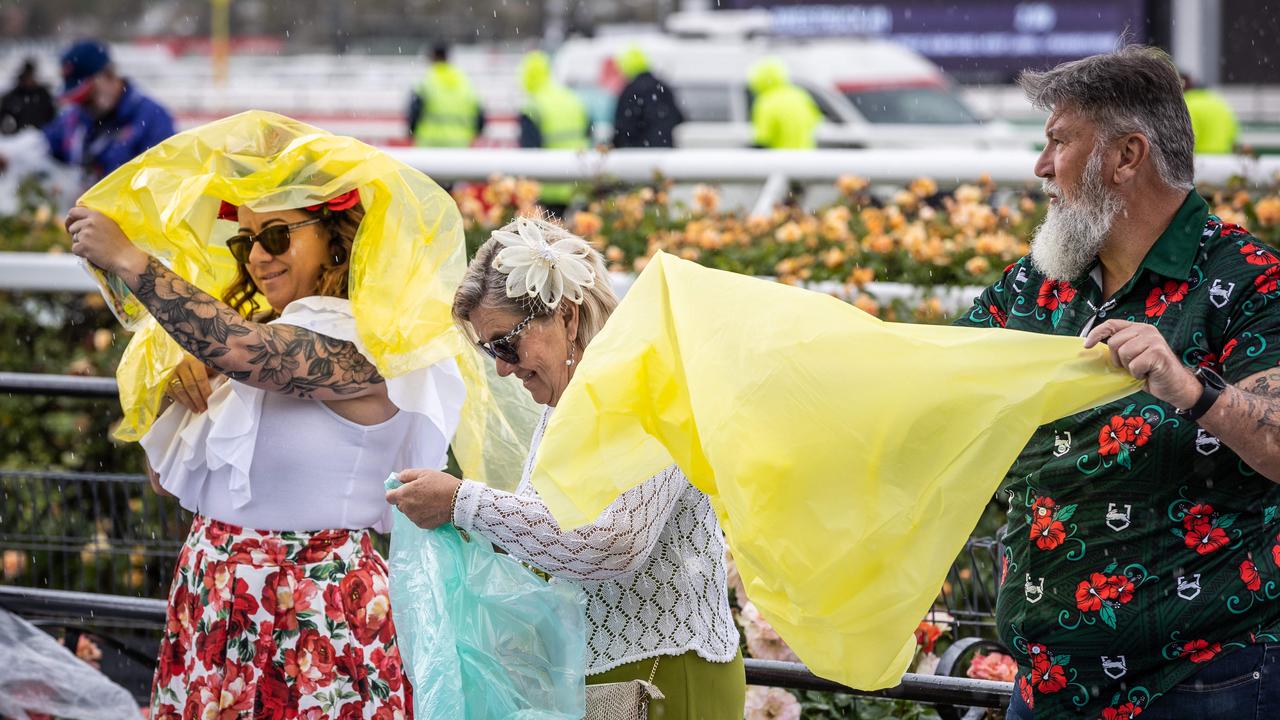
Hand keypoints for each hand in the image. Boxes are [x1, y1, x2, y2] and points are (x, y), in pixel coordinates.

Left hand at [65, 206, 148, 278]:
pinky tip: (93, 254)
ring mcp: (85, 234)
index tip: (70, 225)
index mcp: (96, 215)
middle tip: (90, 242)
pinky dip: (82, 253)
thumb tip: (79, 221)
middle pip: (73, 227)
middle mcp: (89, 223)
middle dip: (78, 235)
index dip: (70, 219)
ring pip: (74, 239)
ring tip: (96, 248)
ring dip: (81, 244)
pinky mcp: (83, 246)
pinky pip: (75, 249)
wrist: (127, 257)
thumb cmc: (121, 242)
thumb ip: (95, 220)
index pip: (74, 211)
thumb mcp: (110, 224)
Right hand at [165, 354, 217, 412]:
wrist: (180, 355)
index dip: (205, 391)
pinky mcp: (164, 378)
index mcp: (194, 361)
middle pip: (190, 385)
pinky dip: (179, 399)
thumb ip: (217, 370)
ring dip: (188, 401)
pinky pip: (171, 391)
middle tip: (203, 408)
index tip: (209, 401)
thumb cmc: (199, 362)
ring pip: (179, 390)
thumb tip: (230, 379)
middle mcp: (181, 365)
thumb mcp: (209, 364)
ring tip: (196, 409)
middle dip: (197, 399)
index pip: (200, 378)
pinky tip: (186, 405)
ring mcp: (171, 372)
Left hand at [385, 468, 462, 528]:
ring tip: (429, 501)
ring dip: (415, 507)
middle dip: (406, 500)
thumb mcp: (424, 473)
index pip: (389, 497)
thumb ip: (407, 475)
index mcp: (403, 494)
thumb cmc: (441, 483)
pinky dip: (423, 514)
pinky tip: (433, 508)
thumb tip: (397, 478)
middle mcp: (406, 508)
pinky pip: (418, 519)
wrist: (458, 500)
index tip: (402, 489)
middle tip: (421, 493)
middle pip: (400, 505)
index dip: (394, 493)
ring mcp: (413, 518)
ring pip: (409, 512)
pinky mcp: (422, 525)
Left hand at [1084, 319, 1200, 408]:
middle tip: (1131, 366)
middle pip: (1114, 342)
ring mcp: (1154, 340)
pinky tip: (1147, 374)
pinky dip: (1138, 374)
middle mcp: (1147, 330)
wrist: (1175, 385)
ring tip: (1141, 369)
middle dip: (1117, 359)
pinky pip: (1135, 365)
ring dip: (1129, 367)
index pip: (1112, 324)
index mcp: (1138, 329)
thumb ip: (1118, 348)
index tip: (1086, 345)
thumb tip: (1090, 348)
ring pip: (1124, 353)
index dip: (1096, 333)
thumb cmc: (1151, 372)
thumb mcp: (1131, 357)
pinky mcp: (1158, 353)